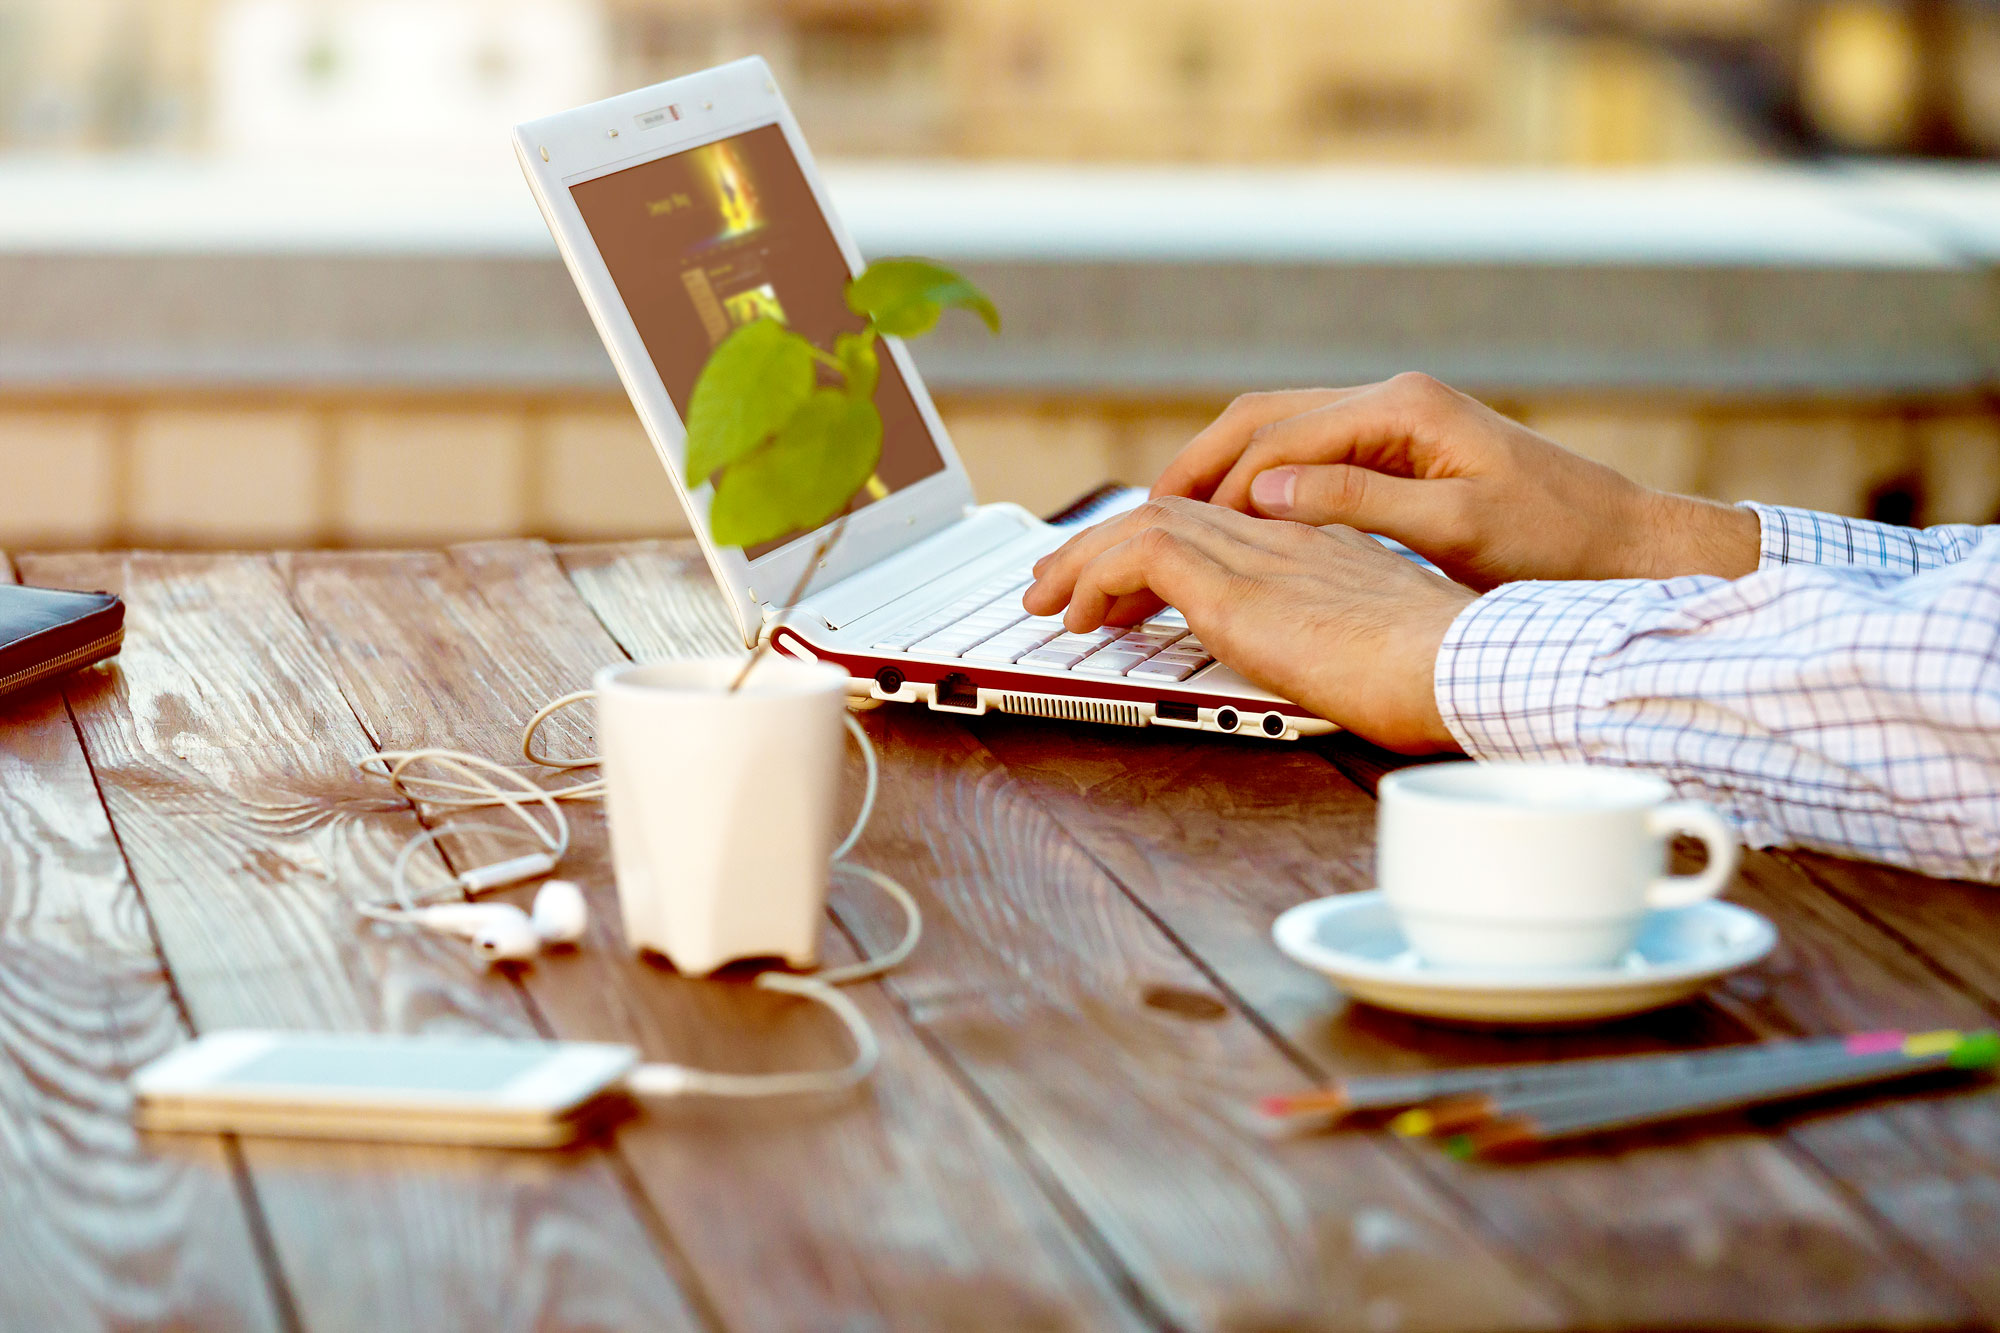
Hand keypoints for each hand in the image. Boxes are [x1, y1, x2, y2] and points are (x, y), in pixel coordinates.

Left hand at [1023, 498, 1476, 752]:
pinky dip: (1097, 578)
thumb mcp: (1384, 641)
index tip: (1120, 588)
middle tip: (1055, 584)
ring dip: (1081, 561)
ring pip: (1143, 525)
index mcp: (1317, 547)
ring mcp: (1260, 557)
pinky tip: (1079, 616)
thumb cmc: (1445, 672)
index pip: (1217, 523)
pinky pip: (1141, 556)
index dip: (1158, 546)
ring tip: (1047, 604)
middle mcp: (1283, 538)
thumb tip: (1321, 657)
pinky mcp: (1238, 589)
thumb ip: (1344, 634)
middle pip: (1170, 513)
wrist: (1469, 668)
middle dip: (1100, 546)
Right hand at [1148, 373, 1758, 589]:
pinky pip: (1308, 454)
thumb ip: (1358, 503)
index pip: (1280, 438)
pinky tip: (1236, 519)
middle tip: (1141, 514)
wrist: (1628, 543)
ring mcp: (1396, 421)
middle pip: (1263, 416)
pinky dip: (1259, 480)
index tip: (1168, 531)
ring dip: (1222, 470)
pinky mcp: (1403, 449)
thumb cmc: (1555, 541)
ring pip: (1279, 429)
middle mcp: (1392, 400)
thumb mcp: (1456, 525)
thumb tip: (1265, 495)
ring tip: (1170, 518)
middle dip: (1198, 464)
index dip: (1219, 487)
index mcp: (1401, 408)